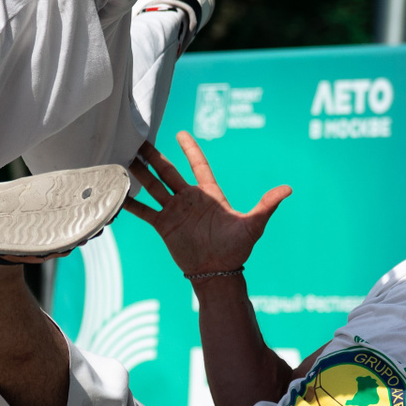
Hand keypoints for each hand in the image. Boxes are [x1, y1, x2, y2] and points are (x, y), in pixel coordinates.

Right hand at [123, 132, 290, 275]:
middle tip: (139, 140)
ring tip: (124, 158)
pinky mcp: (164, 226)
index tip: (181, 133)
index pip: (198, 165)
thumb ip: (266, 205)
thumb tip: (289, 189)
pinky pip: (144, 211)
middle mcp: (190, 199)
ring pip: (153, 186)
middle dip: (154, 156)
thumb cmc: (237, 249)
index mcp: (209, 194)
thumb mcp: (254, 224)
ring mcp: (175, 211)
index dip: (190, 149)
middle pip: (168, 172)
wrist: (218, 272)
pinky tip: (116, 193)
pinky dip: (131, 203)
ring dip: (139, 173)